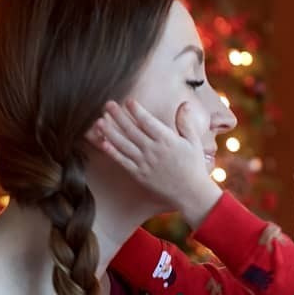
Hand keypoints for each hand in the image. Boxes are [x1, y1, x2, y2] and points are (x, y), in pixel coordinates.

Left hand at [87, 99, 221, 227]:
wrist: (191, 193)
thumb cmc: (193, 167)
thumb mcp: (194, 142)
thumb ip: (186, 123)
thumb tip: (185, 104)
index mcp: (166, 140)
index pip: (147, 121)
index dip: (136, 110)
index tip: (128, 101)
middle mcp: (153, 150)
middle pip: (131, 130)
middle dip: (118, 116)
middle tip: (108, 104)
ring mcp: (144, 163)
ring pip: (123, 144)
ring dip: (110, 132)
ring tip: (99, 121)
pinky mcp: (139, 175)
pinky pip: (123, 161)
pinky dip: (112, 152)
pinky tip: (103, 143)